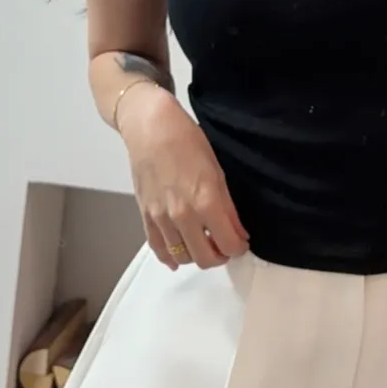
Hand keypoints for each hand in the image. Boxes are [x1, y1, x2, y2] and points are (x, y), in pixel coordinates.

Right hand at [117, 84, 248, 269]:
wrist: (150, 128)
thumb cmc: (187, 141)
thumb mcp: (217, 171)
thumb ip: (227, 207)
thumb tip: (238, 233)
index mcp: (206, 202)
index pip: (228, 244)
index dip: (239, 247)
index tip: (241, 242)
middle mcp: (183, 215)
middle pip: (205, 258)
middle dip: (219, 256)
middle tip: (224, 245)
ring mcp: (161, 218)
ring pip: (182, 257)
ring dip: (196, 255)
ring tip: (203, 243)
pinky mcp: (145, 216)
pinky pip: (158, 248)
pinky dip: (170, 257)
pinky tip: (178, 256)